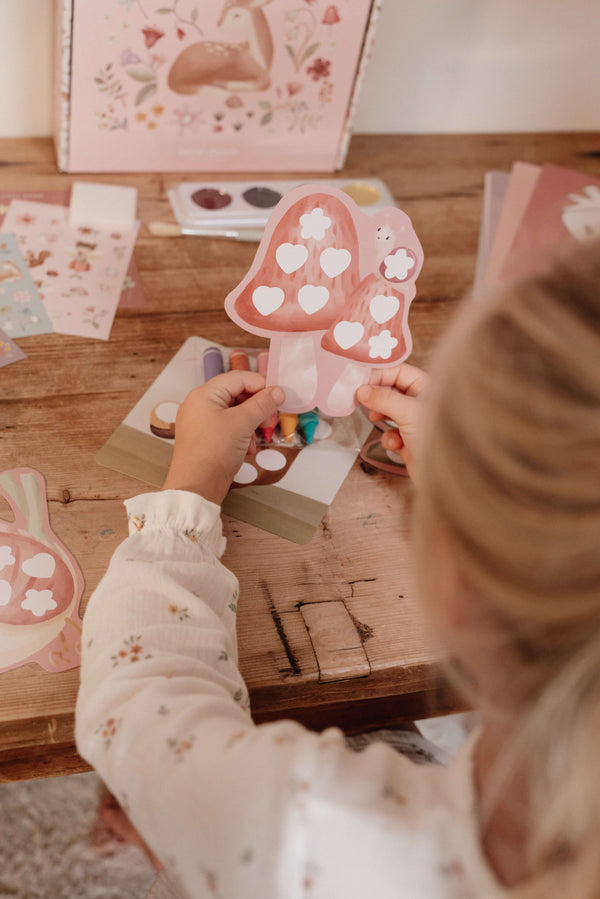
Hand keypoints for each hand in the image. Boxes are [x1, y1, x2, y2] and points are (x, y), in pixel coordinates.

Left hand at [162, 372, 283, 504]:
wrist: (195, 487)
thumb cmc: (213, 452)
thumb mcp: (243, 424)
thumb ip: (262, 404)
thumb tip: (278, 392)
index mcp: (204, 394)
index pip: (238, 378)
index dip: (261, 386)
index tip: (279, 398)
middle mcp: (199, 404)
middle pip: (237, 394)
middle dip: (257, 407)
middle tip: (271, 421)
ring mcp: (201, 421)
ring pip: (235, 412)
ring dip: (251, 423)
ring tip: (257, 439)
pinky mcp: (205, 437)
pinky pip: (228, 427)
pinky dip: (242, 434)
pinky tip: (247, 449)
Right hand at [356, 363, 427, 480]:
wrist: (445, 475)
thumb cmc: (437, 438)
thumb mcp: (408, 412)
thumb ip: (383, 399)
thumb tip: (362, 390)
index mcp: (428, 388)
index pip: (399, 372)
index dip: (380, 375)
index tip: (361, 382)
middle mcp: (422, 402)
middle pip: (392, 391)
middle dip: (377, 397)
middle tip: (362, 400)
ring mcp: (416, 422)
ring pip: (389, 412)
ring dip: (381, 417)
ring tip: (376, 418)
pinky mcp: (410, 441)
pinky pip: (392, 434)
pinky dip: (390, 438)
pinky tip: (397, 444)